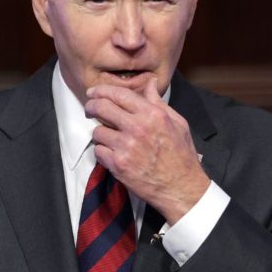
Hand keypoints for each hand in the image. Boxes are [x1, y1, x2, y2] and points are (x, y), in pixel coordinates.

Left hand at [84, 78, 209, 224]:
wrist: (181, 187)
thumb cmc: (181, 155)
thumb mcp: (177, 123)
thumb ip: (158, 102)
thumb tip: (150, 83)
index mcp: (152, 115)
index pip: (119, 94)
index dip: (102, 90)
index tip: (94, 92)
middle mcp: (137, 128)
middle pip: (101, 108)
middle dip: (91, 106)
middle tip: (90, 109)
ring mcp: (126, 147)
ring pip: (97, 131)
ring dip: (100, 133)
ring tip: (110, 138)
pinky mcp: (118, 165)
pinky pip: (98, 151)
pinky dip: (103, 152)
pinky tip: (113, 153)